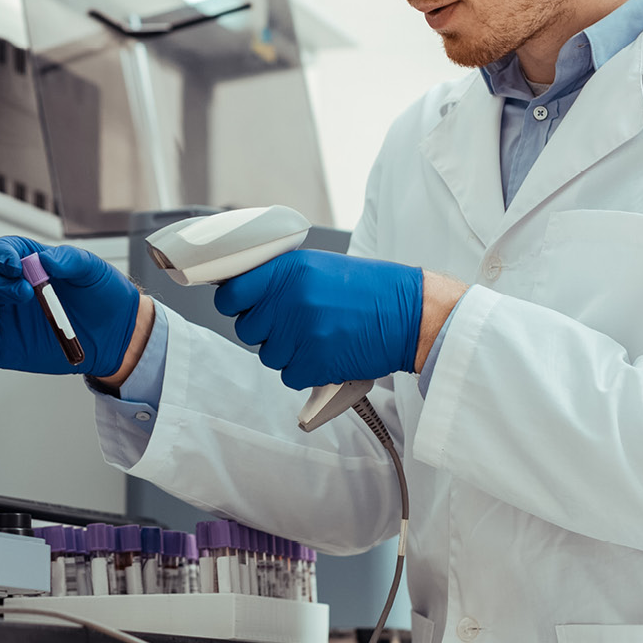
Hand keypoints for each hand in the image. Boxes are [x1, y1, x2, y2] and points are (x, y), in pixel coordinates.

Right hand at [0, 237, 141, 377]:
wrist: (114, 334)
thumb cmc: (100, 295)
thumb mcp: (92, 268)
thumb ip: (71, 259)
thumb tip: (47, 260)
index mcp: (24, 264)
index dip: (1, 256)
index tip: (16, 266)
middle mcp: (5, 290)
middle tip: (24, 294)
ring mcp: (0, 321)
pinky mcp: (0, 349)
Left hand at [213, 249, 422, 389]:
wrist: (410, 314)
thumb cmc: (371, 291)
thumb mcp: (320, 267)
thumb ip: (282, 279)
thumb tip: (246, 294)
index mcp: (289, 269)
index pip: (231, 293)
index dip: (234, 303)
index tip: (242, 306)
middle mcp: (291, 298)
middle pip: (247, 329)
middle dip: (266, 330)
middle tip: (295, 324)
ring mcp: (302, 332)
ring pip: (268, 355)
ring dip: (288, 352)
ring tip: (318, 337)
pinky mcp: (314, 362)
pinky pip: (290, 376)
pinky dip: (305, 371)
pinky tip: (327, 353)